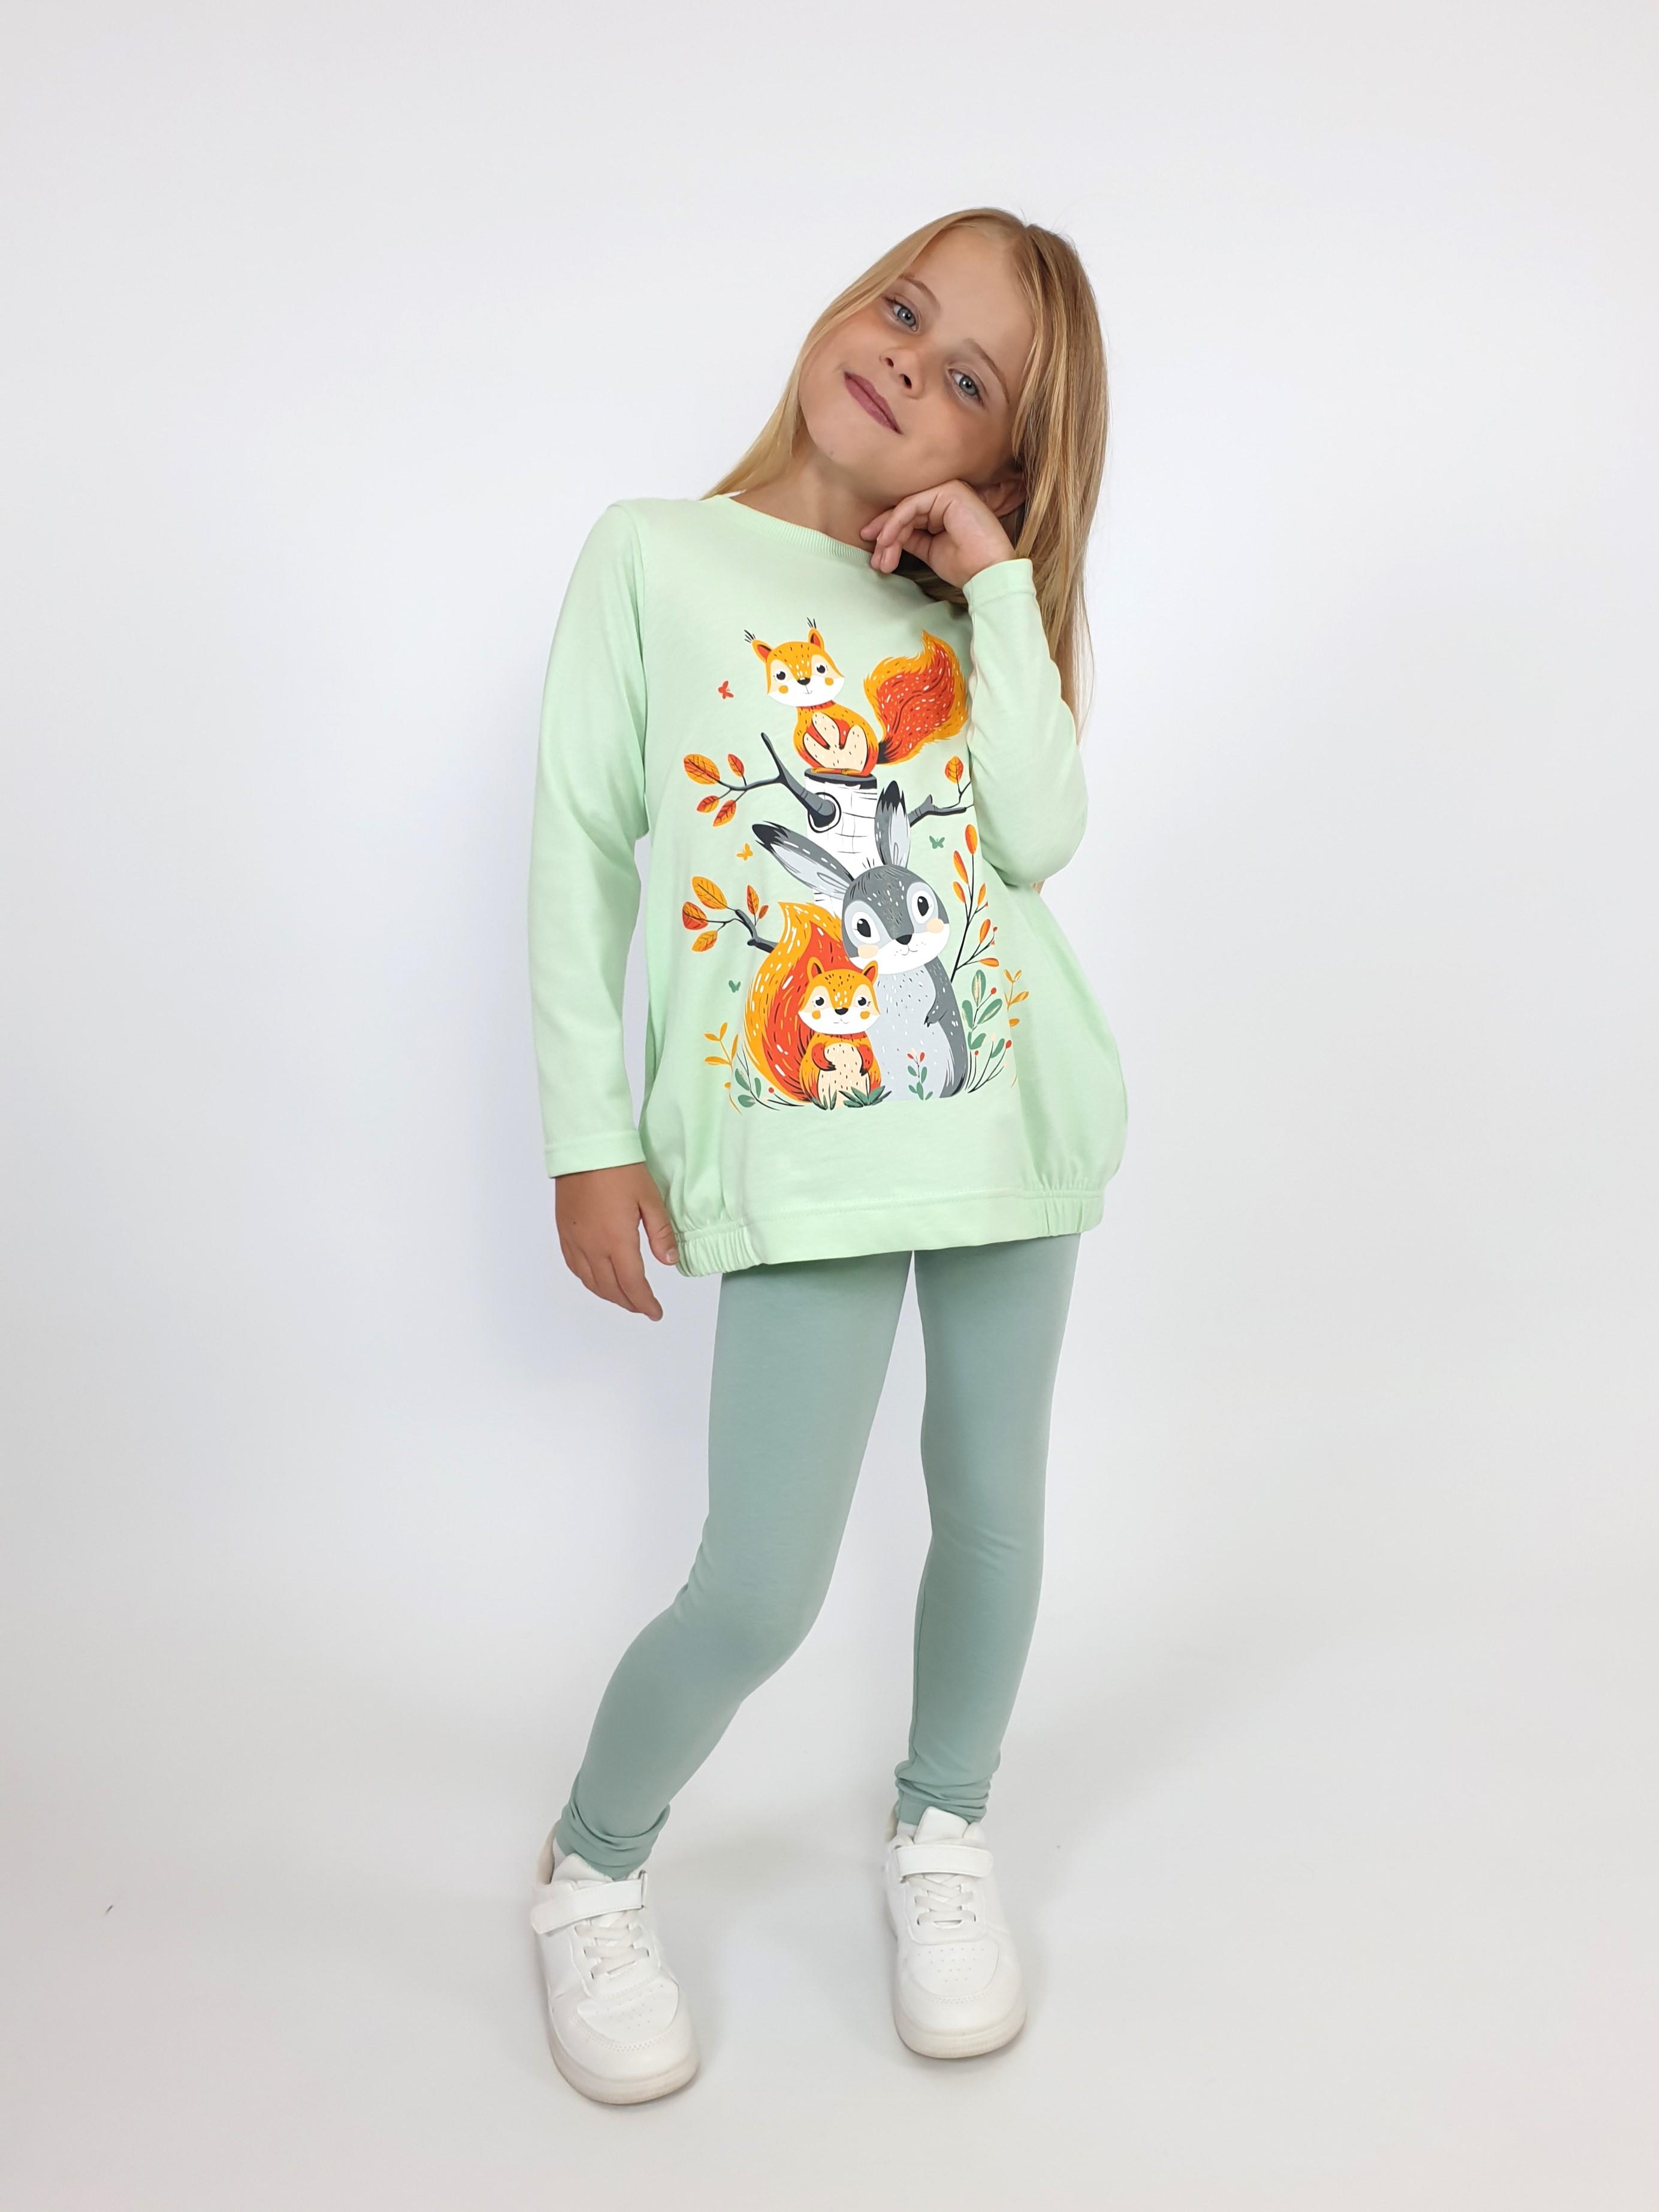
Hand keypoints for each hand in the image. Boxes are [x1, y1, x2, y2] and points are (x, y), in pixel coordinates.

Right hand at [554, 1162, 678, 1320]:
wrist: (585, 1148)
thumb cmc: (620, 1169)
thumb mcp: (650, 1198)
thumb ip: (661, 1233)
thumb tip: (669, 1261)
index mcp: (617, 1240)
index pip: (633, 1284)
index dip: (645, 1303)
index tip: (656, 1313)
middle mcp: (593, 1247)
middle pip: (611, 1288)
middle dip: (629, 1302)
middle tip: (644, 1307)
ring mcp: (575, 1241)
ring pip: (590, 1282)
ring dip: (609, 1295)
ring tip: (624, 1298)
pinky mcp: (564, 1232)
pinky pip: (574, 1267)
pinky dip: (588, 1280)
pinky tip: (597, 1279)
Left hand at [860, 475, 1022, 586]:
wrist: (987, 574)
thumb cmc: (966, 566)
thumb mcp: (929, 551)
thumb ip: (911, 538)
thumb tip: (885, 538)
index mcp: (944, 508)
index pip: (909, 516)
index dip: (888, 535)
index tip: (876, 558)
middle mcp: (946, 496)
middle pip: (904, 512)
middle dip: (885, 538)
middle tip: (876, 562)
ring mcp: (948, 491)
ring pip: (905, 509)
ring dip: (888, 535)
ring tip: (882, 559)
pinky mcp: (949, 491)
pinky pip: (912, 506)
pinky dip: (895, 523)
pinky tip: (886, 541)